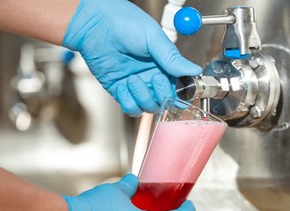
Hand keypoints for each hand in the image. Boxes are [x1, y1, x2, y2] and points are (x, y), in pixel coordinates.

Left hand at [63, 0, 201, 116]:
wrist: (96, 25)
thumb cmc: (124, 24)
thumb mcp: (153, 38)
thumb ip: (172, 58)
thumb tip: (194, 70)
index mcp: (163, 64)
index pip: (178, 86)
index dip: (180, 91)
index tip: (178, 88)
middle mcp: (151, 76)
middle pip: (164, 100)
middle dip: (161, 94)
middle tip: (154, 78)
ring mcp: (136, 85)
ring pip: (148, 106)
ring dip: (143, 97)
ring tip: (132, 79)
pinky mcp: (119, 90)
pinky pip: (130, 107)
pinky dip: (128, 101)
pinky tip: (123, 85)